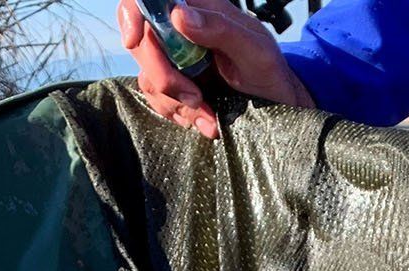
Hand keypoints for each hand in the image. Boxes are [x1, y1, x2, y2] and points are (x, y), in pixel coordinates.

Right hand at [118, 0, 313, 139]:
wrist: (276, 105)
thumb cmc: (269, 70)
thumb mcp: (254, 49)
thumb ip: (219, 29)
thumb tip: (179, 15)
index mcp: (197, 7)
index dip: (132, 13)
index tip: (136, 39)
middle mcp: (179, 29)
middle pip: (140, 42)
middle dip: (163, 76)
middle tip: (195, 97)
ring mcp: (174, 58)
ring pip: (147, 76)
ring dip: (176, 102)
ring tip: (209, 113)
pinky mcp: (174, 85)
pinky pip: (157, 99)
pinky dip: (180, 115)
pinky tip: (206, 120)